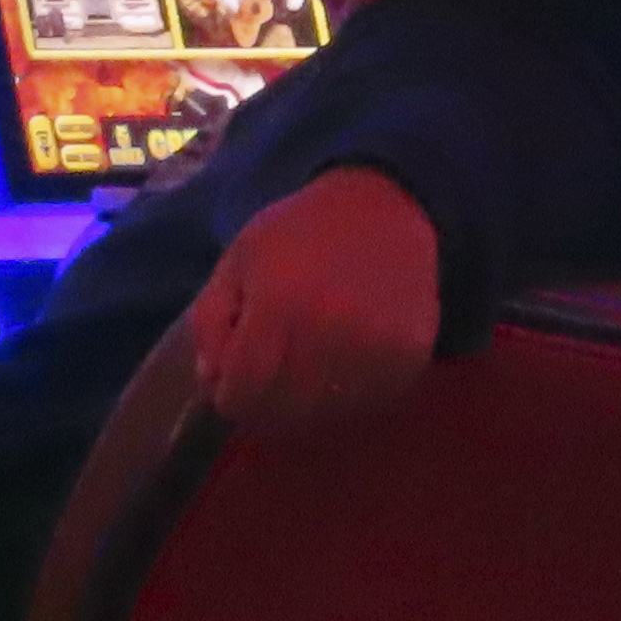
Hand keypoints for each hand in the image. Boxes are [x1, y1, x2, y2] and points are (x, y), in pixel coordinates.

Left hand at [192, 169, 443, 436]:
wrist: (386, 207)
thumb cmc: (301, 233)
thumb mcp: (236, 261)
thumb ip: (210, 323)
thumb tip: (213, 380)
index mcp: (279, 304)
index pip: (243, 392)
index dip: (230, 396)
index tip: (234, 383)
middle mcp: (330, 330)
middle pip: (285, 409)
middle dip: (267, 402)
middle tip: (269, 379)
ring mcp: (376, 346)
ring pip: (329, 412)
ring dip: (311, 401)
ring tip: (308, 370)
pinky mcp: (411, 354)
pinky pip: (371, 401)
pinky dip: (352, 394)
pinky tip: (345, 364)